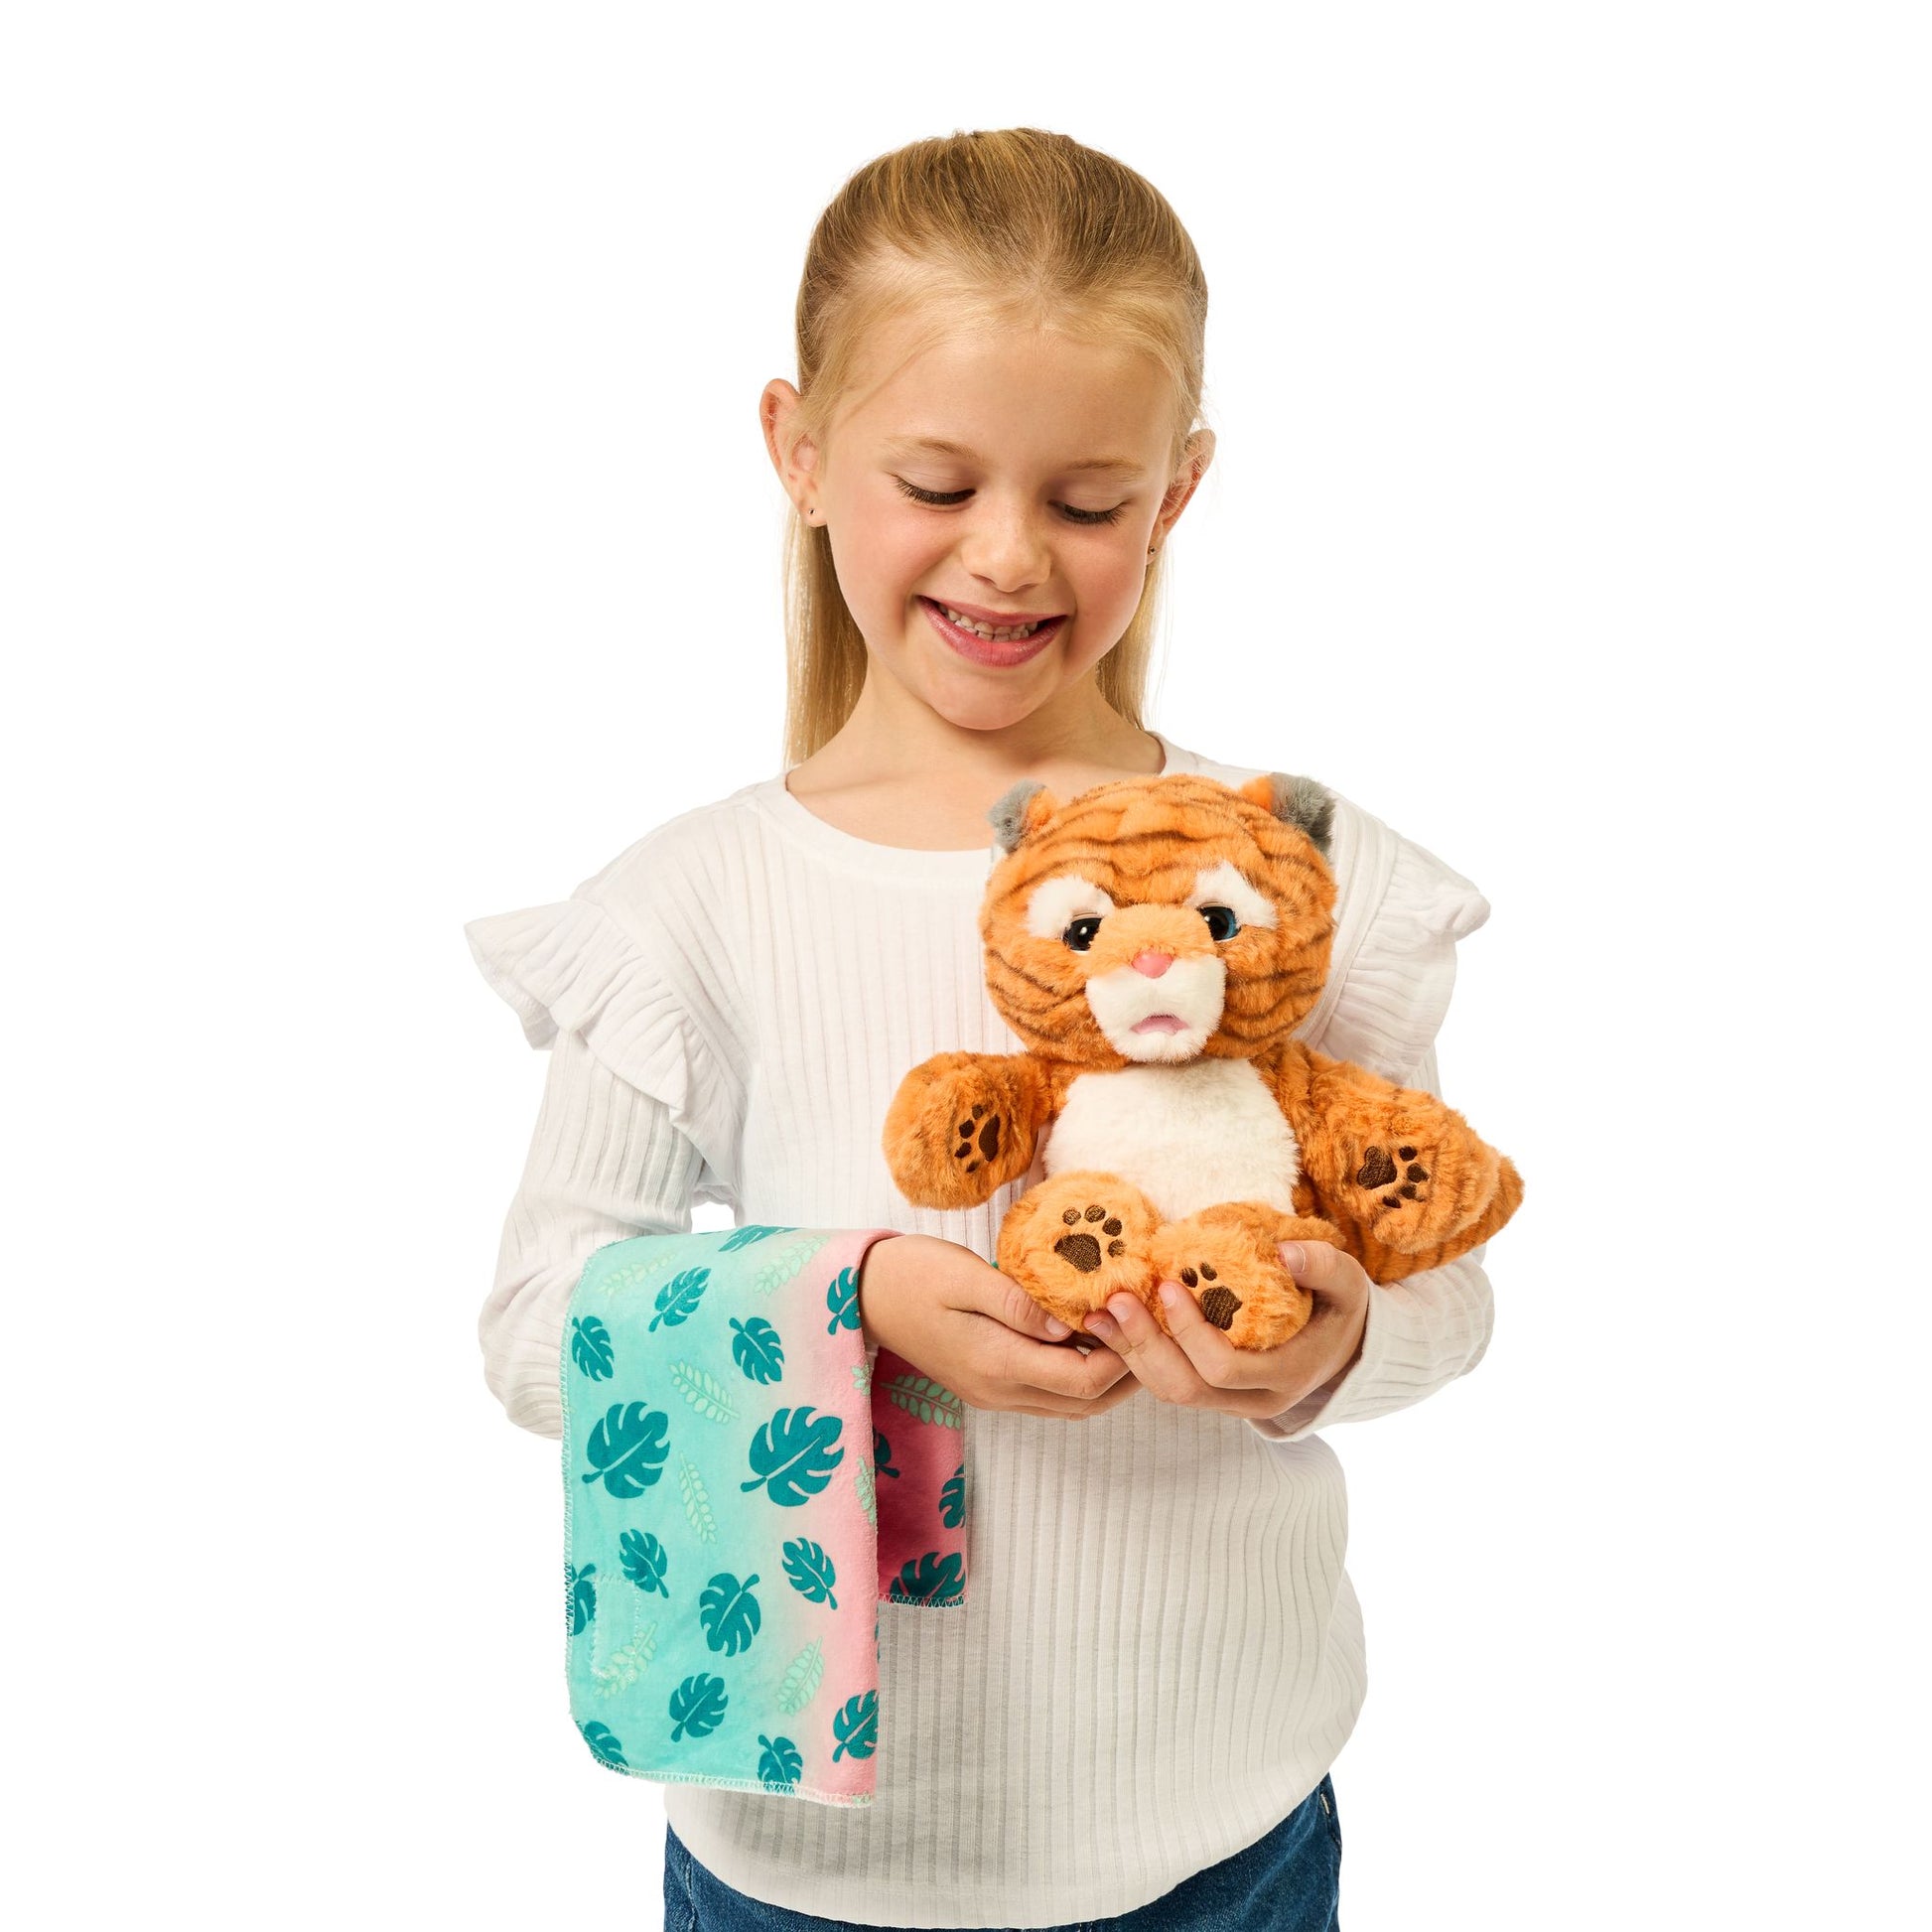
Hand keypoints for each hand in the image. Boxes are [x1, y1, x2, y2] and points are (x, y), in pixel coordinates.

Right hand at [858, 1233, 1140, 1419]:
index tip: (1134, 1310)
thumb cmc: (912, 1274)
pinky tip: (1086, 1337)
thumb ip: (1019, 1304)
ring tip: (1125, 1330)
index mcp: (997, 1363)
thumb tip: (1070, 1326)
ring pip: (1070, 1405)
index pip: (1084, 1380)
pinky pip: (1049, 1395)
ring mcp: (994, 1395)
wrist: (862, 1297)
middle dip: (1126, 1371)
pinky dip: (1078, 1375)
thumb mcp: (965, 1276)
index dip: (1121, 1353)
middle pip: (1086, 1403)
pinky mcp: (988, 1386)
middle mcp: (1000, 1391)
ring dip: (1105, 1378)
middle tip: (1146, 1324)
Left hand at [1081, 1241, 1371, 1421]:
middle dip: (1144, 1345)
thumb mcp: (1348, 1283)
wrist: (1344, 1348)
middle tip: (1115, 1300)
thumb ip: (1323, 1266)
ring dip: (1130, 1353)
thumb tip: (1285, 1253)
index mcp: (1285, 1376)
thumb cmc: (1340, 1308)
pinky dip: (1136, 1356)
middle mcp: (1254, 1400)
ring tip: (1099, 1312)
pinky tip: (1111, 1324)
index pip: (1224, 1369)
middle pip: (1185, 1389)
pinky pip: (1166, 1382)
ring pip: (1168, 1392)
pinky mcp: (1211, 1392)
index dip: (1190, 1332)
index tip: (1168, 1286)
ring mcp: (1230, 1403)